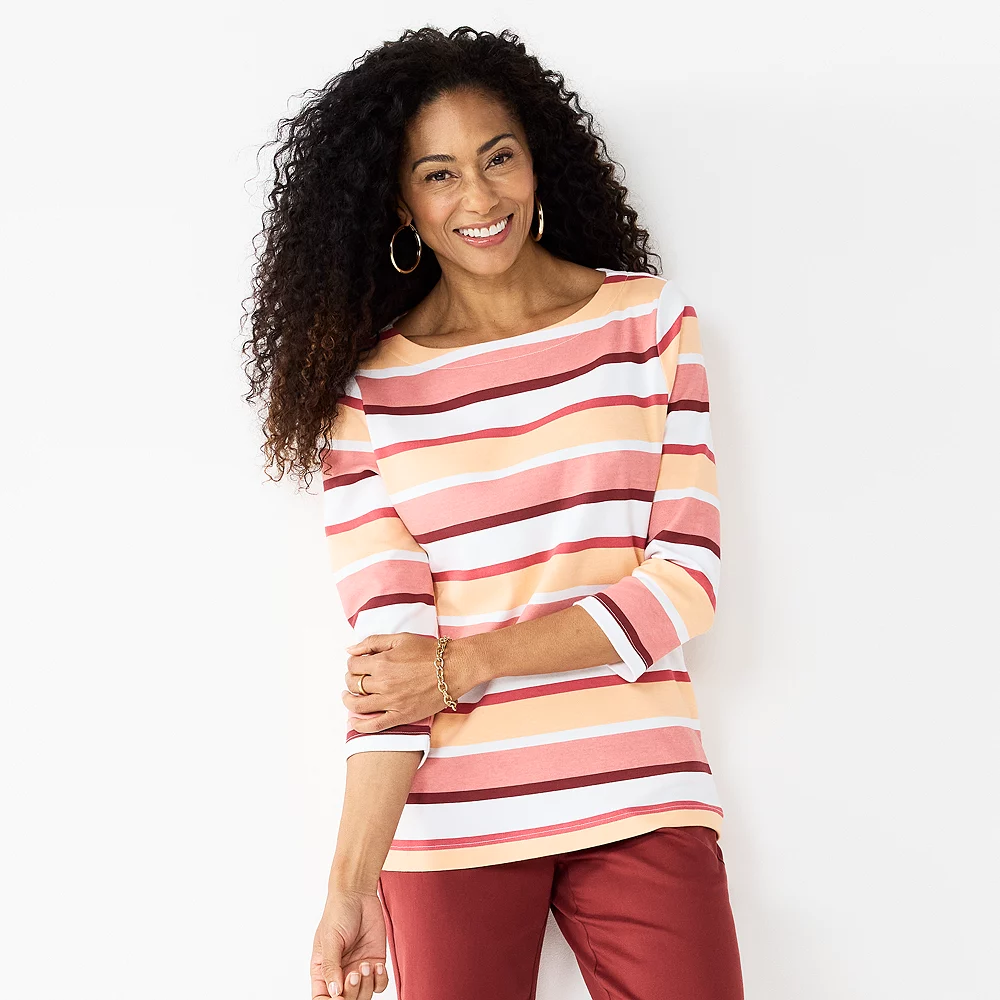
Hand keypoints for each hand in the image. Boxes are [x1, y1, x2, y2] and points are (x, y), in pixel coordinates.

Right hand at [311, 885, 389, 997]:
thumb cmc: (338, 913)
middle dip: (352, 993)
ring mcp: (358, 970)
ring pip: (364, 996)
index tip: (339, 997)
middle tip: (355, 973)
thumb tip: (334, 992)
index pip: (323, 999)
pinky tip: (377, 964)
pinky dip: (380, 979)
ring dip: (367, 985)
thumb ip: (331, 966)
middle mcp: (340, 974)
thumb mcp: (330, 939)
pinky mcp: (374, 963)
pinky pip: (380, 984)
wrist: (358, 895)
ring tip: (366, 964)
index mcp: (323, 971)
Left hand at [342, 632, 477, 732]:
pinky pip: (374, 725)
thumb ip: (372, 642)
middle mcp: (384, 683)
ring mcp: (392, 701)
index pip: (353, 665)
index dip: (353, 663)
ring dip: (348, 700)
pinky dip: (360, 725)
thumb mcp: (400, 639)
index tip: (358, 663)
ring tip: (348, 697)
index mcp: (382, 662)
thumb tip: (349, 650)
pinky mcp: (401, 715)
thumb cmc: (429, 652)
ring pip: (358, 705)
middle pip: (354, 684)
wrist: (454, 668)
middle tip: (356, 677)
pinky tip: (354, 721)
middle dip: (350, 679)